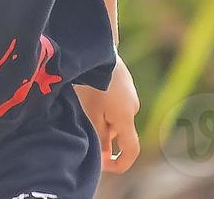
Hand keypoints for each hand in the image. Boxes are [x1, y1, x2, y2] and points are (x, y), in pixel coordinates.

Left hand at [74, 56, 139, 173]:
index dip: (118, 165)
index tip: (102, 166)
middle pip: (120, 134)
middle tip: (81, 127)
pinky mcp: (125, 83)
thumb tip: (104, 157)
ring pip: (115, 118)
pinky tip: (88, 93)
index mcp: (126, 118)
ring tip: (82, 105)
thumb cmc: (92, 83)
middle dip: (102, 136)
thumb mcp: (91, 114)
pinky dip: (103, 106)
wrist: (98, 48)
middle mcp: (132, 107)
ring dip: (102, 119)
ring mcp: (130, 94)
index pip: (131, 151)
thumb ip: (99, 138)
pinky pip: (115, 104)